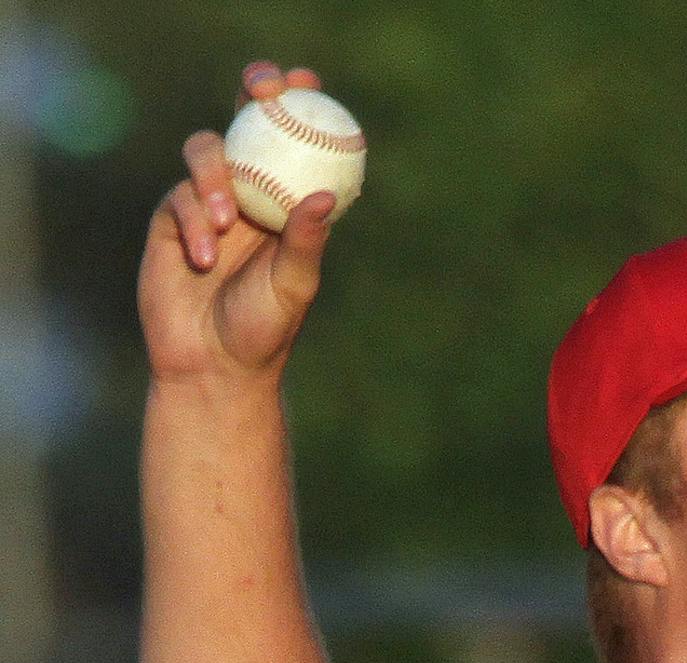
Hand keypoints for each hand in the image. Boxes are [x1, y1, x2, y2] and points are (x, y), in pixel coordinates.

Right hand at [138, 62, 336, 386]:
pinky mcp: (172, 218)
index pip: (293, 145)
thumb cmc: (263, 330)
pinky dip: (194, 222)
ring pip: (206, 153)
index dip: (297, 106)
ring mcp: (208, 202)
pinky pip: (179, 196)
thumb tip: (323, 194)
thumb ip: (305, 241)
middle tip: (260, 89)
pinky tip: (204, 259)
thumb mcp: (292, 286)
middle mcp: (249, 195)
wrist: (212, 365)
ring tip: (226, 224)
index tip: (306, 83)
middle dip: (251, 96)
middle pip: (245, 126)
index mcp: (286, 206)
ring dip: (215, 180)